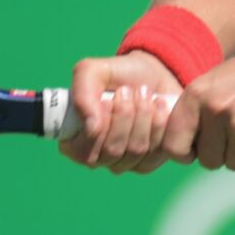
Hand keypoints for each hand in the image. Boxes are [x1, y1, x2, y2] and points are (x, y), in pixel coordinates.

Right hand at [59, 50, 181, 173]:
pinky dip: (159, 124)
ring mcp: (123, 162)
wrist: (152, 74)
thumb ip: (82, 95)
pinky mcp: (148, 161)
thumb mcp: (92, 72)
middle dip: (124, 115)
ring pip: (135, 150)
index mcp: (75, 140)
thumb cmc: (117, 74)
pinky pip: (155, 152)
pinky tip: (158, 105)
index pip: (84, 151)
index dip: (100, 126)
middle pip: (112, 151)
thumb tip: (91, 127)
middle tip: (128, 90)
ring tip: (144, 93)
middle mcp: (97, 157)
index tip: (109, 99)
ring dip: (143, 116)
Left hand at [162, 33, 234, 170]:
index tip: (196, 150)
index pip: (173, 146)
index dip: (185, 153)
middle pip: (208, 160)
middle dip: (222, 152)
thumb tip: (181, 150)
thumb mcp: (216, 81)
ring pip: (233, 163)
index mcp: (197, 94)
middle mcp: (215, 110)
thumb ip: (197, 112)